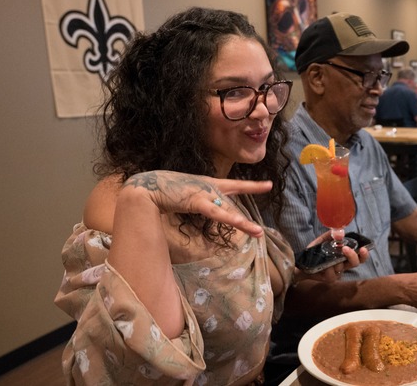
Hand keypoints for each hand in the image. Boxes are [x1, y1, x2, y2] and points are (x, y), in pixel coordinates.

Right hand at [121, 170, 271, 237]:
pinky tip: (240, 223)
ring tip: (258, 233)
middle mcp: (210, 187)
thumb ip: (198, 201)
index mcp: (209, 183)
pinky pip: (215, 212)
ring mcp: (204, 193)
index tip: (268, 185)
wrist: (148, 187)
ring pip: (228, 210)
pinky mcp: (196, 201)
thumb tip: (205, 207)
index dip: (252, 186)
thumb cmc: (164, 190)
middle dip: (248, 206)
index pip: (235, 185)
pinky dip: (228, 218)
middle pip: (234, 198)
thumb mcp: (186, 194)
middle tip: (264, 214)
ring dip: (242, 223)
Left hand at [296, 233, 369, 282]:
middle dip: (352, 256)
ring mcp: (337, 273)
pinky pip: (332, 274)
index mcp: (344, 256)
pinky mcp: (330, 278)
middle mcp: (343, 265)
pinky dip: (328, 268)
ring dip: (335, 261)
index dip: (364, 254)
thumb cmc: (314, 252)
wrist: (302, 263)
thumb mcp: (322, 241)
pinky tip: (324, 265)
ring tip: (327, 256)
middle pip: (355, 263)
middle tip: (345, 249)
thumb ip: (331, 235)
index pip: (359, 256)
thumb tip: (340, 232)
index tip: (363, 248)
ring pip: (341, 267)